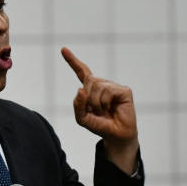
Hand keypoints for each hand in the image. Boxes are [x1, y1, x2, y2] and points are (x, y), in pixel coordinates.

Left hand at [61, 47, 138, 172]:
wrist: (116, 136)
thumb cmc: (100, 126)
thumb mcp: (82, 118)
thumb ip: (77, 105)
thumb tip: (81, 89)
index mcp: (91, 89)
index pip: (82, 72)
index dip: (72, 61)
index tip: (63, 49)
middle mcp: (103, 84)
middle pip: (88, 80)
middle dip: (88, 98)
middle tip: (96, 111)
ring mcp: (113, 86)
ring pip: (96, 85)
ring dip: (96, 102)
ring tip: (104, 111)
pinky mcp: (123, 90)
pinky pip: (107, 90)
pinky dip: (105, 102)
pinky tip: (112, 108)